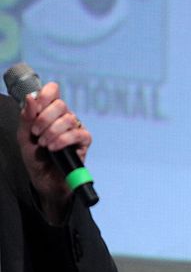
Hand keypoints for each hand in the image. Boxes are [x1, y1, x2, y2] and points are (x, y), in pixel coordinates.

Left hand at [17, 82, 91, 222]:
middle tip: (36, 133)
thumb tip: (31, 98)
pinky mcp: (84, 142)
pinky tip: (54, 148)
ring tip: (44, 144)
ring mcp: (75, 129)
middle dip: (45, 119)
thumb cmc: (35, 159)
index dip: (46, 94)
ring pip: (68, 119)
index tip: (36, 107)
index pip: (53, 91)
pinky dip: (63, 140)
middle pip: (60, 104)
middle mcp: (64, 117)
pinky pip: (78, 134)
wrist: (45, 180)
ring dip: (52, 132)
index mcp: (49, 112)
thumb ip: (27, 117)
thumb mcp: (24, 137)